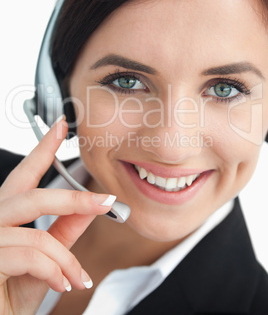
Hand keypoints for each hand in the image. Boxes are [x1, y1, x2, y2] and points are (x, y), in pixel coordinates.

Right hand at [0, 117, 114, 314]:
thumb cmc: (11, 296)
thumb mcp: (46, 260)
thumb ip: (65, 230)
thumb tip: (91, 206)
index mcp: (6, 216)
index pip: (24, 175)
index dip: (42, 149)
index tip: (60, 126)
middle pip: (32, 196)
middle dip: (72, 199)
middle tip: (105, 202)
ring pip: (37, 233)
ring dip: (65, 258)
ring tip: (78, 278)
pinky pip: (30, 255)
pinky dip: (54, 270)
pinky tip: (62, 284)